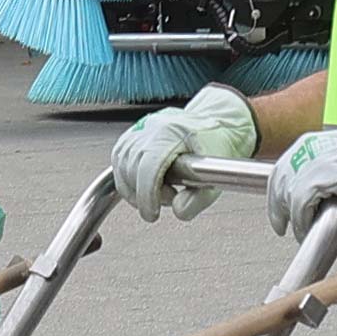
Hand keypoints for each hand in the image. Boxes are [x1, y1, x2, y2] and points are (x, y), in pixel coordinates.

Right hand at [109, 80, 257, 219]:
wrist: (217, 123)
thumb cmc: (216, 145)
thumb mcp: (217, 178)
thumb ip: (197, 200)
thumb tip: (178, 211)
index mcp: (172, 133)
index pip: (148, 167)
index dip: (147, 195)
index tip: (152, 212)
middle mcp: (152, 127)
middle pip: (131, 169)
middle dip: (145, 193)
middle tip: (168, 197)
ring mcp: (140, 127)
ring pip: (121, 166)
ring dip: (135, 187)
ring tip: (160, 189)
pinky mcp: (132, 132)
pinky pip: (119, 159)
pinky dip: (128, 178)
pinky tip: (144, 184)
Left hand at [267, 106, 336, 233]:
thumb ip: (325, 167)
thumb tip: (318, 187)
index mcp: (310, 142)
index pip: (282, 170)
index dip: (278, 193)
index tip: (279, 208)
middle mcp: (305, 150)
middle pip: (279, 185)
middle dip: (278, 209)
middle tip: (281, 226)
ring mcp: (309, 165)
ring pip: (288, 199)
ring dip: (293, 220)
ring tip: (299, 233)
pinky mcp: (317, 182)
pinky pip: (300, 209)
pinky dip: (302, 223)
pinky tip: (305, 231)